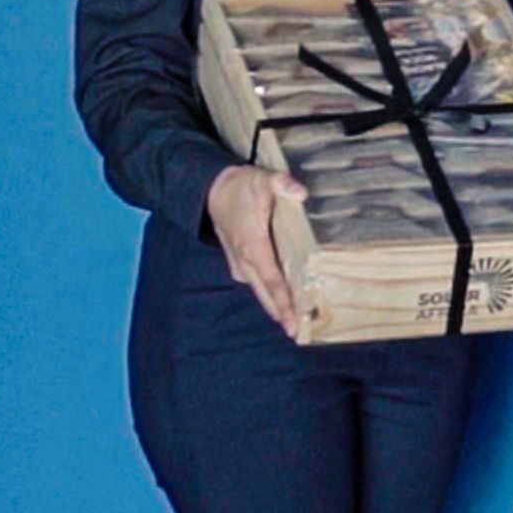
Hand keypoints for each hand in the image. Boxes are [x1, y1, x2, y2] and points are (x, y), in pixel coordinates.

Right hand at [207, 162, 306, 338]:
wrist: (213, 191)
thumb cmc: (241, 187)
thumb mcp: (263, 179)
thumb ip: (281, 184)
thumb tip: (299, 193)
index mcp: (252, 245)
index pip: (271, 279)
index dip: (282, 301)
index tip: (291, 322)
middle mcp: (244, 260)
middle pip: (265, 293)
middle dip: (281, 314)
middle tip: (298, 334)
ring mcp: (240, 264)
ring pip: (261, 290)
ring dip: (276, 307)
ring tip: (295, 326)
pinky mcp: (241, 264)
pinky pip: (259, 284)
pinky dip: (271, 295)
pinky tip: (286, 303)